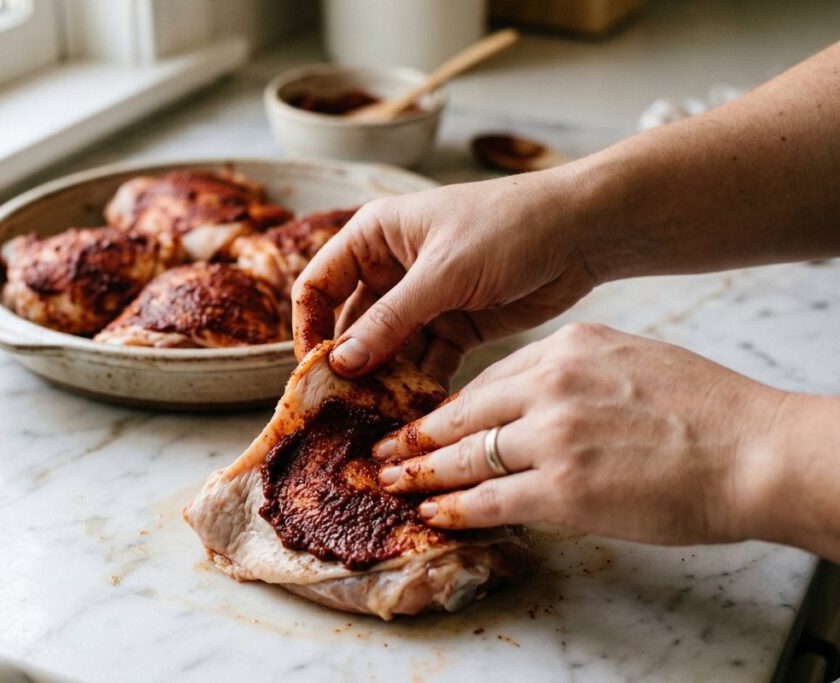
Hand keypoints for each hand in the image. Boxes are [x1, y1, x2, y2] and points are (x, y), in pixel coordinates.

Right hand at [292, 171, 597, 382]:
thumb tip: (341, 364)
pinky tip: (419, 412)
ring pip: (388, 351)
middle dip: (351, 366)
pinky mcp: (455, 327)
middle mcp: (392, 270)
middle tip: (345, 410)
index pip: (319, 285)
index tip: (314, 372)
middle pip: (352, 326)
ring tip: (381, 419)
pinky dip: (421, 386)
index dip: (309, 327)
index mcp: (375, 238)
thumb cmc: (508, 228)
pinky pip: (425, 363)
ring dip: (386, 382)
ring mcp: (424, 301)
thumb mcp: (443, 273)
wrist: (583, 232)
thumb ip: (390, 320)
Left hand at [372, 323, 785, 545]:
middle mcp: (550, 385)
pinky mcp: (563, 489)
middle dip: (414, 437)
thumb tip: (533, 395)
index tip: (424, 422)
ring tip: (393, 484)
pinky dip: (455, 509)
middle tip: (382, 451)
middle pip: (462, 414)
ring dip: (422, 474)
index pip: (488, 381)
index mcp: (566, 348)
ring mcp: (553, 437)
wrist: (753, 450)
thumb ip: (575, 372)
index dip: (449, 408)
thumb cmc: (705, 408)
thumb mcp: (631, 358)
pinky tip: (433, 514)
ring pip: (464, 456)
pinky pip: (489, 498)